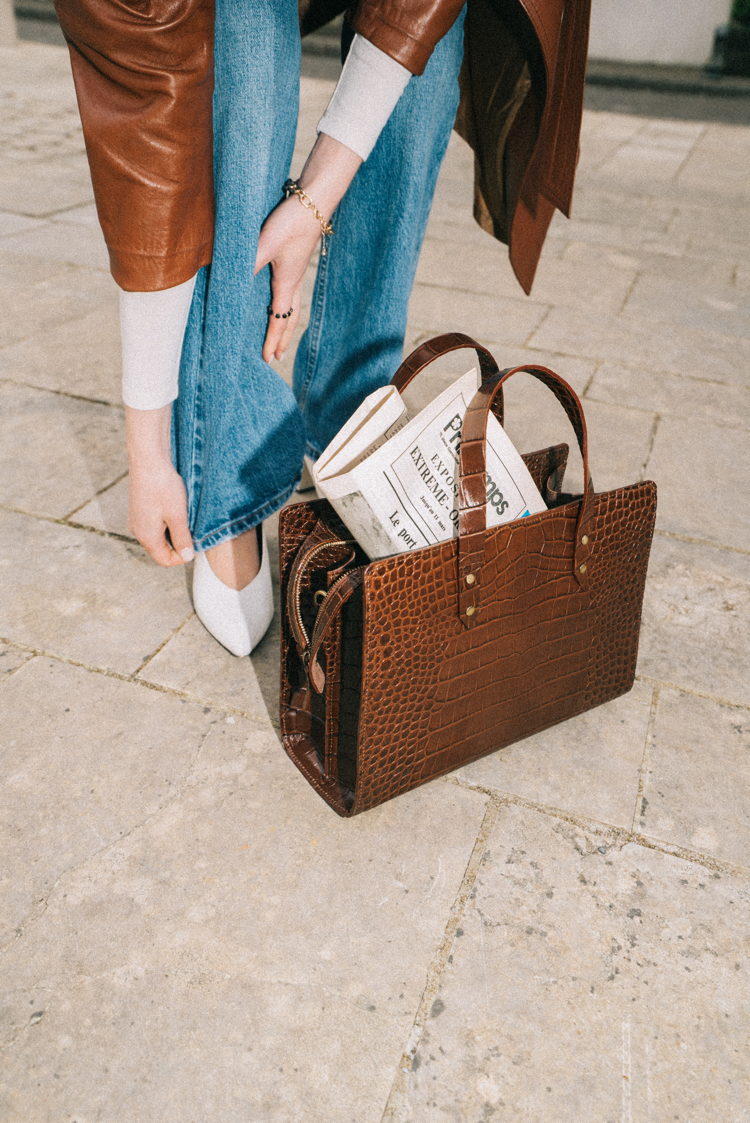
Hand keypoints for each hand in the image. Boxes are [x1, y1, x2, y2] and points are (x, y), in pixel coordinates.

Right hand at [126, 404, 194, 566]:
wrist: (148, 460)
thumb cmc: (163, 487)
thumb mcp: (178, 516)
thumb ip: (182, 539)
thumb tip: (186, 556)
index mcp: (147, 536)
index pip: (164, 560)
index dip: (181, 557)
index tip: (194, 546)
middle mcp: (138, 531)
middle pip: (160, 549)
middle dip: (178, 544)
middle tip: (192, 529)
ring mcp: (136, 519)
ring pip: (158, 535)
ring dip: (173, 531)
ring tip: (183, 516)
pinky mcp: (138, 509)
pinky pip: (153, 524)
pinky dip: (166, 521)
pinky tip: (174, 507)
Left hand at [255, 133, 361, 363]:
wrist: (314, 201)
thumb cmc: (291, 223)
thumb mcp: (265, 244)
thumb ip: (248, 264)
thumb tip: (226, 280)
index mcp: (286, 285)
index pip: (278, 321)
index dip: (271, 340)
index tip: (267, 359)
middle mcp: (293, 282)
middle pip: (289, 319)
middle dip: (282, 338)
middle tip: (276, 356)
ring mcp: (295, 271)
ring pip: (291, 305)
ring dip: (285, 322)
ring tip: (278, 330)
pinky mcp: (294, 259)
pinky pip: (289, 290)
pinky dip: (284, 303)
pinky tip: (277, 295)